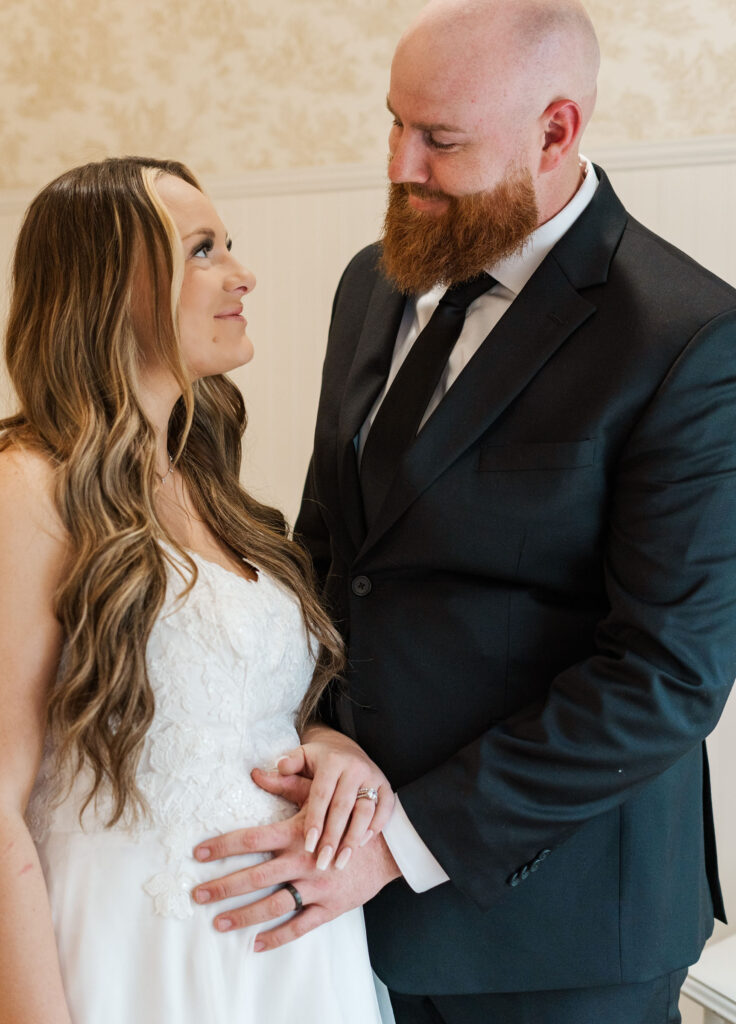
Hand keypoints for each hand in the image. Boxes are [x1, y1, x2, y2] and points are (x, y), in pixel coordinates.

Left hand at [191, 772, 400, 950]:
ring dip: (243, 916)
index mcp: (297, 832)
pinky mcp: (330, 906)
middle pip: (255, 877)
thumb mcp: (319, 796)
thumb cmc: (347, 816)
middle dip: (222, 887)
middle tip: (196, 895)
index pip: (251, 839)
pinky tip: (255, 944)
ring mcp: (317, 886)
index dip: (223, 846)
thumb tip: (256, 771)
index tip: (198, 853)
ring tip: (217, 923)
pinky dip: (278, 937)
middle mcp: (303, 860)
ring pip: (273, 905)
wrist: (388, 844)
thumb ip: (286, 786)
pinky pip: (300, 925)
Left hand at [264, 724, 393, 870]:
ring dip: (354, 838)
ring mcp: (373, 777)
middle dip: (333, 837)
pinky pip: (384, 809)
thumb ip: (285, 770)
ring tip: (341, 862)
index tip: (308, 845)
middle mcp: (354, 768)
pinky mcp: (386, 787)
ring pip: (366, 811)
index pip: (321, 794)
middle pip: (343, 807)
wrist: (348, 748)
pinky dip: (375, 828)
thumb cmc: (319, 760)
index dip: (315, 820)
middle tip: (322, 863)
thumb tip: (259, 774)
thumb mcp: (302, 758)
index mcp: (332, 761)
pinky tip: (362, 845)